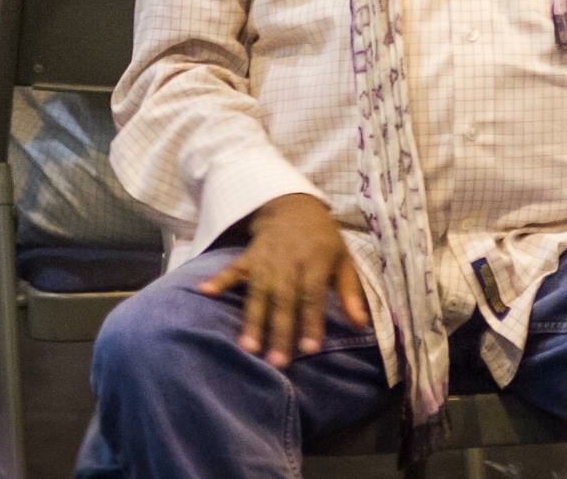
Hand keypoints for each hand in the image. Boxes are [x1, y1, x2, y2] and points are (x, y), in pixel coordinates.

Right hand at [197, 194, 369, 367]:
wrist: (293, 204)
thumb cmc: (322, 238)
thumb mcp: (343, 259)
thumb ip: (350, 292)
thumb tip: (361, 323)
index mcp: (315, 261)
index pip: (312, 295)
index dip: (311, 321)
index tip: (309, 348)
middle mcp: (288, 262)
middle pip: (284, 299)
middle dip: (280, 331)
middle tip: (277, 361)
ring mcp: (265, 259)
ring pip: (258, 292)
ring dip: (253, 319)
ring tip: (248, 347)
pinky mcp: (248, 256)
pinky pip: (232, 269)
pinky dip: (219, 280)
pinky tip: (205, 292)